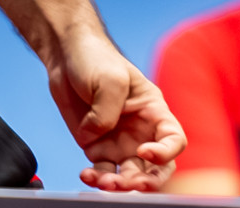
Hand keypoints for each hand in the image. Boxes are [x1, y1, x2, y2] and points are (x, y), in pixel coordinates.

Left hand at [48, 30, 185, 190]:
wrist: (65, 55)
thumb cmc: (95, 58)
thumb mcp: (109, 79)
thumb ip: (107, 112)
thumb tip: (94, 139)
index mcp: (154, 111)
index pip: (173, 140)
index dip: (165, 152)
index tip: (144, 152)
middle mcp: (141, 131)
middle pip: (156, 167)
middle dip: (148, 182)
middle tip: (133, 184)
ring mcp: (120, 141)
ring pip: (129, 175)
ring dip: (120, 184)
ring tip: (103, 182)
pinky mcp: (97, 146)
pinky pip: (102, 170)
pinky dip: (96, 178)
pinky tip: (87, 175)